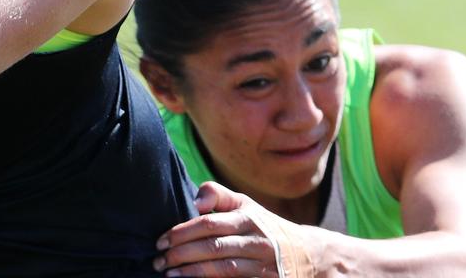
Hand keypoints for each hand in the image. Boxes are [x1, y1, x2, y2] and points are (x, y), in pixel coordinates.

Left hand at [153, 182, 282, 277]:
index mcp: (248, 217)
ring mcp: (263, 264)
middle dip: (182, 254)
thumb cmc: (264, 226)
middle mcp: (257, 239)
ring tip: (170, 274)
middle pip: (213, 247)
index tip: (161, 240)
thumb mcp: (246, 205)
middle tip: (159, 261)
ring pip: (223, 269)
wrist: (307, 254)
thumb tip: (195, 202)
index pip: (209, 223)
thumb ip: (218, 196)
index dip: (182, 232)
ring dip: (192, 272)